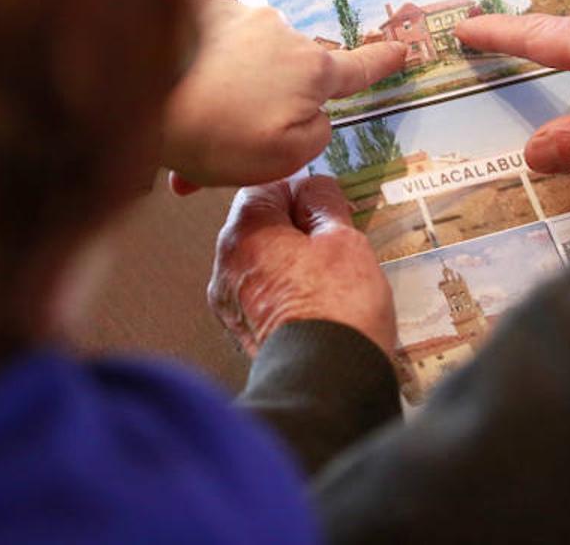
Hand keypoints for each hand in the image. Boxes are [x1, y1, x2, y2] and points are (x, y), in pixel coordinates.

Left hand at [163, 0, 406, 187]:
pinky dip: (193, 88)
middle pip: (286, 77)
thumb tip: (309, 115)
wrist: (136, 80)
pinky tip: (167, 117)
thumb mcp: (284, 156)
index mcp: (311, 70)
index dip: (381, 64)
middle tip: (230, 153)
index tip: (402, 50)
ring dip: (222, 105)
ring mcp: (236, 19)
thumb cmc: (215, 128)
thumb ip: (314, 136)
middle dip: (263, 112)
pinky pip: (204, 59)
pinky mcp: (193, 14)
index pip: (357, 69)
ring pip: (241, 72)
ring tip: (188, 147)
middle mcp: (280, 34)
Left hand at [211, 177, 395, 356]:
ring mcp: (229, 302)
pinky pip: (262, 293)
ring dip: (292, 260)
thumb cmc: (338, 308)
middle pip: (260, 225)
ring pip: (263, 260)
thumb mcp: (344, 238)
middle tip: (336, 244)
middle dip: (297, 228)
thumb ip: (324, 203)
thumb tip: (314, 189)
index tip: (328, 207)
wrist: (329, 382)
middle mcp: (225, 265)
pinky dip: (286, 290)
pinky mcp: (241, 331)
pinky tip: (316, 302)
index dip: (302, 191)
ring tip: (330, 278)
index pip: (265, 187)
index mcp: (244, 233)